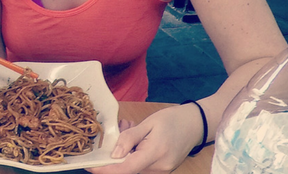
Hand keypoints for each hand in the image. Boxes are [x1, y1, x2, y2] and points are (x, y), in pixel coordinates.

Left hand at [87, 105, 203, 173]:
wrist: (196, 124)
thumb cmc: (172, 119)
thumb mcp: (148, 123)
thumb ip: (129, 138)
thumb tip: (114, 154)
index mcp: (155, 154)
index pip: (125, 169)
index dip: (106, 169)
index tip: (91, 165)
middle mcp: (159, 168)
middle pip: (127, 169)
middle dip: (115, 154)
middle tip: (118, 130)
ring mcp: (162, 171)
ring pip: (133, 167)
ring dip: (125, 152)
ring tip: (130, 128)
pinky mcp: (162, 170)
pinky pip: (141, 165)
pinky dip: (134, 153)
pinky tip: (137, 137)